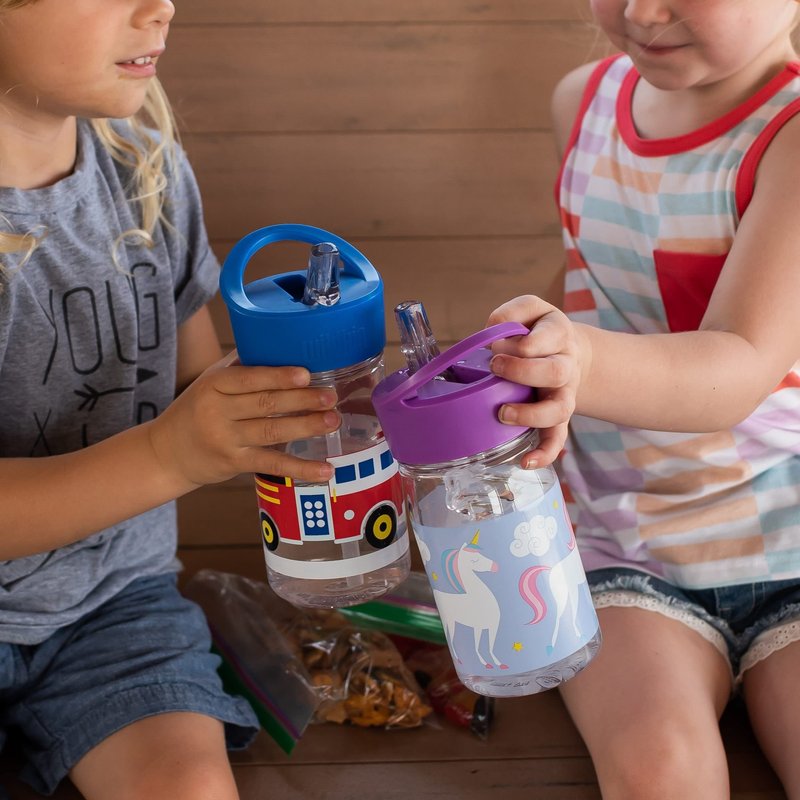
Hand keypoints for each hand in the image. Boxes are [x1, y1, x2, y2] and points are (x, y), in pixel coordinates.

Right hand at [147, 351, 340, 487]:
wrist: (167, 452)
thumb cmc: (198, 409)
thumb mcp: (211, 381)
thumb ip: (242, 366)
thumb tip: (283, 341)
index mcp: (213, 385)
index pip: (248, 378)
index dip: (277, 376)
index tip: (305, 374)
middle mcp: (217, 412)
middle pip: (265, 404)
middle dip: (301, 400)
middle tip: (330, 396)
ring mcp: (226, 440)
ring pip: (272, 432)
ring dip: (306, 427)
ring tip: (332, 421)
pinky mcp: (235, 464)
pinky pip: (273, 464)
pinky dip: (301, 468)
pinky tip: (326, 469)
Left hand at [487, 295, 582, 467]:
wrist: (568, 350)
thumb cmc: (538, 330)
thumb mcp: (530, 309)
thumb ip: (512, 312)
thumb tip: (492, 330)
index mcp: (559, 335)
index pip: (547, 337)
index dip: (520, 342)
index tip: (496, 344)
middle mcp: (566, 366)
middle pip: (555, 372)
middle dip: (522, 371)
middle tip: (495, 366)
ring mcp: (564, 394)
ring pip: (559, 409)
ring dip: (530, 414)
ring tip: (502, 413)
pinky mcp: (558, 417)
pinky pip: (558, 439)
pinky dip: (544, 453)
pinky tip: (525, 462)